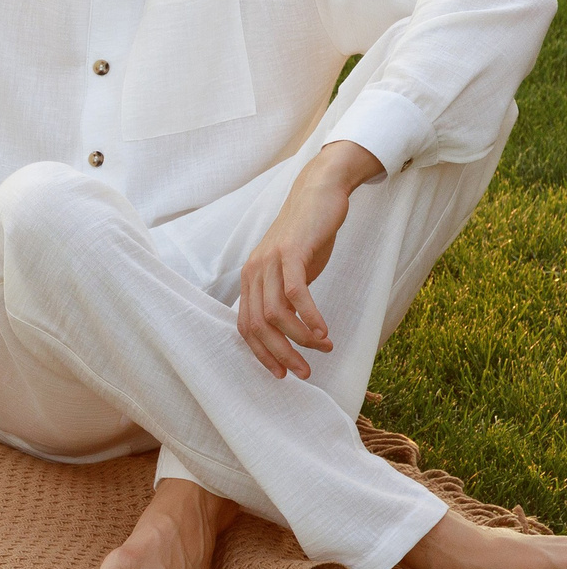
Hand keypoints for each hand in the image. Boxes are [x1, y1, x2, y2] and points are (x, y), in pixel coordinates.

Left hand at [236, 140, 383, 379]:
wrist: (317, 195)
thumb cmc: (307, 237)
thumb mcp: (291, 271)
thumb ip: (285, 298)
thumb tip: (290, 331)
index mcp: (250, 280)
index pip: (245, 326)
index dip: (261, 353)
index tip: (281, 373)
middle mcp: (254, 272)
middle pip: (258, 325)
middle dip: (281, 354)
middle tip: (305, 372)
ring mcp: (270, 261)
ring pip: (276, 313)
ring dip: (300, 339)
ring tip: (323, 348)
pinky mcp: (291, 252)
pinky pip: (295, 292)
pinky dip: (309, 315)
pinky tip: (323, 331)